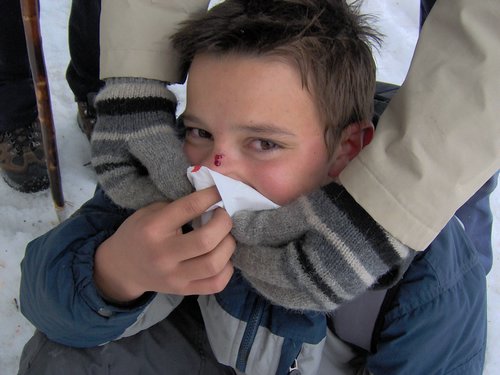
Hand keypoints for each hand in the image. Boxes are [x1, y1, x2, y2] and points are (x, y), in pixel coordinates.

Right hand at [91, 77, 192, 208]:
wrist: (139, 86)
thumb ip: (167, 170)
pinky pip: (159, 172)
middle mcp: (118, 174)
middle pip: (145, 192)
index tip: (184, 195)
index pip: (135, 197)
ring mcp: (131, 166)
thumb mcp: (153, 143)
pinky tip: (188, 171)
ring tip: (194, 180)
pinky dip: (172, 171)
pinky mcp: (143, 158)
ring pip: (155, 183)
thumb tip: (186, 194)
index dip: (160, 198)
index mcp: (110, 174)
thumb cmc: (139, 114)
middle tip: (193, 188)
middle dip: (169, 190)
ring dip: (173, 181)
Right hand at [94, 187, 234, 302]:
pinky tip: (222, 256)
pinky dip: (227, 268)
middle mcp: (164, 255)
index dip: (212, 196)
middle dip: (224, 223)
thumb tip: (214, 198)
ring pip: (214, 264)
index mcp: (153, 229)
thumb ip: (179, 206)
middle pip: (206, 240)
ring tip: (225, 236)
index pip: (190, 208)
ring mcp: (174, 277)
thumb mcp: (150, 212)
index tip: (221, 190)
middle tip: (225, 215)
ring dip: (228, 245)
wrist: (122, 268)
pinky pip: (216, 283)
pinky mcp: (183, 291)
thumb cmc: (140, 233)